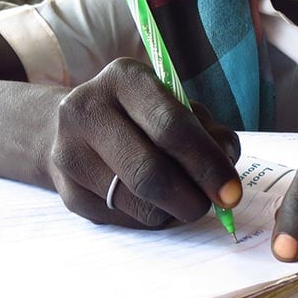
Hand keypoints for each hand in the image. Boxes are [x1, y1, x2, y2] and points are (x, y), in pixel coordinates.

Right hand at [47, 58, 241, 227]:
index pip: (171, 127)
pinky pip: (120, 218)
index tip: (231, 191)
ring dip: (171, 211)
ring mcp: (69, 152)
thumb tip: (225, 171)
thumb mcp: (178, 106)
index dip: (206, 164)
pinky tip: (152, 202)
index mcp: (125, 78)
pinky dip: (148, 218)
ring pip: (136, 202)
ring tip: (182, 200)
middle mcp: (88, 110)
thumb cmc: (143, 114)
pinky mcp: (66, 190)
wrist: (76, 125)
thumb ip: (208, 132)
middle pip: (149, 172)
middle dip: (191, 198)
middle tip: (210, 206)